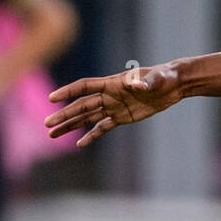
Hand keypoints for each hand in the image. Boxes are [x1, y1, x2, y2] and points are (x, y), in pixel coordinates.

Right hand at [45, 64, 182, 146]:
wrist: (173, 84)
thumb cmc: (164, 75)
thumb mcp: (156, 78)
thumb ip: (144, 82)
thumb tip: (136, 85)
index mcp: (112, 83)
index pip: (84, 87)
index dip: (68, 92)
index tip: (52, 98)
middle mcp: (109, 95)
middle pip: (81, 106)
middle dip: (64, 115)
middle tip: (47, 124)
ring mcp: (114, 107)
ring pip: (87, 118)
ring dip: (70, 126)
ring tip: (53, 134)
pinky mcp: (122, 118)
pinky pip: (102, 128)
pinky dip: (91, 136)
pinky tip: (79, 144)